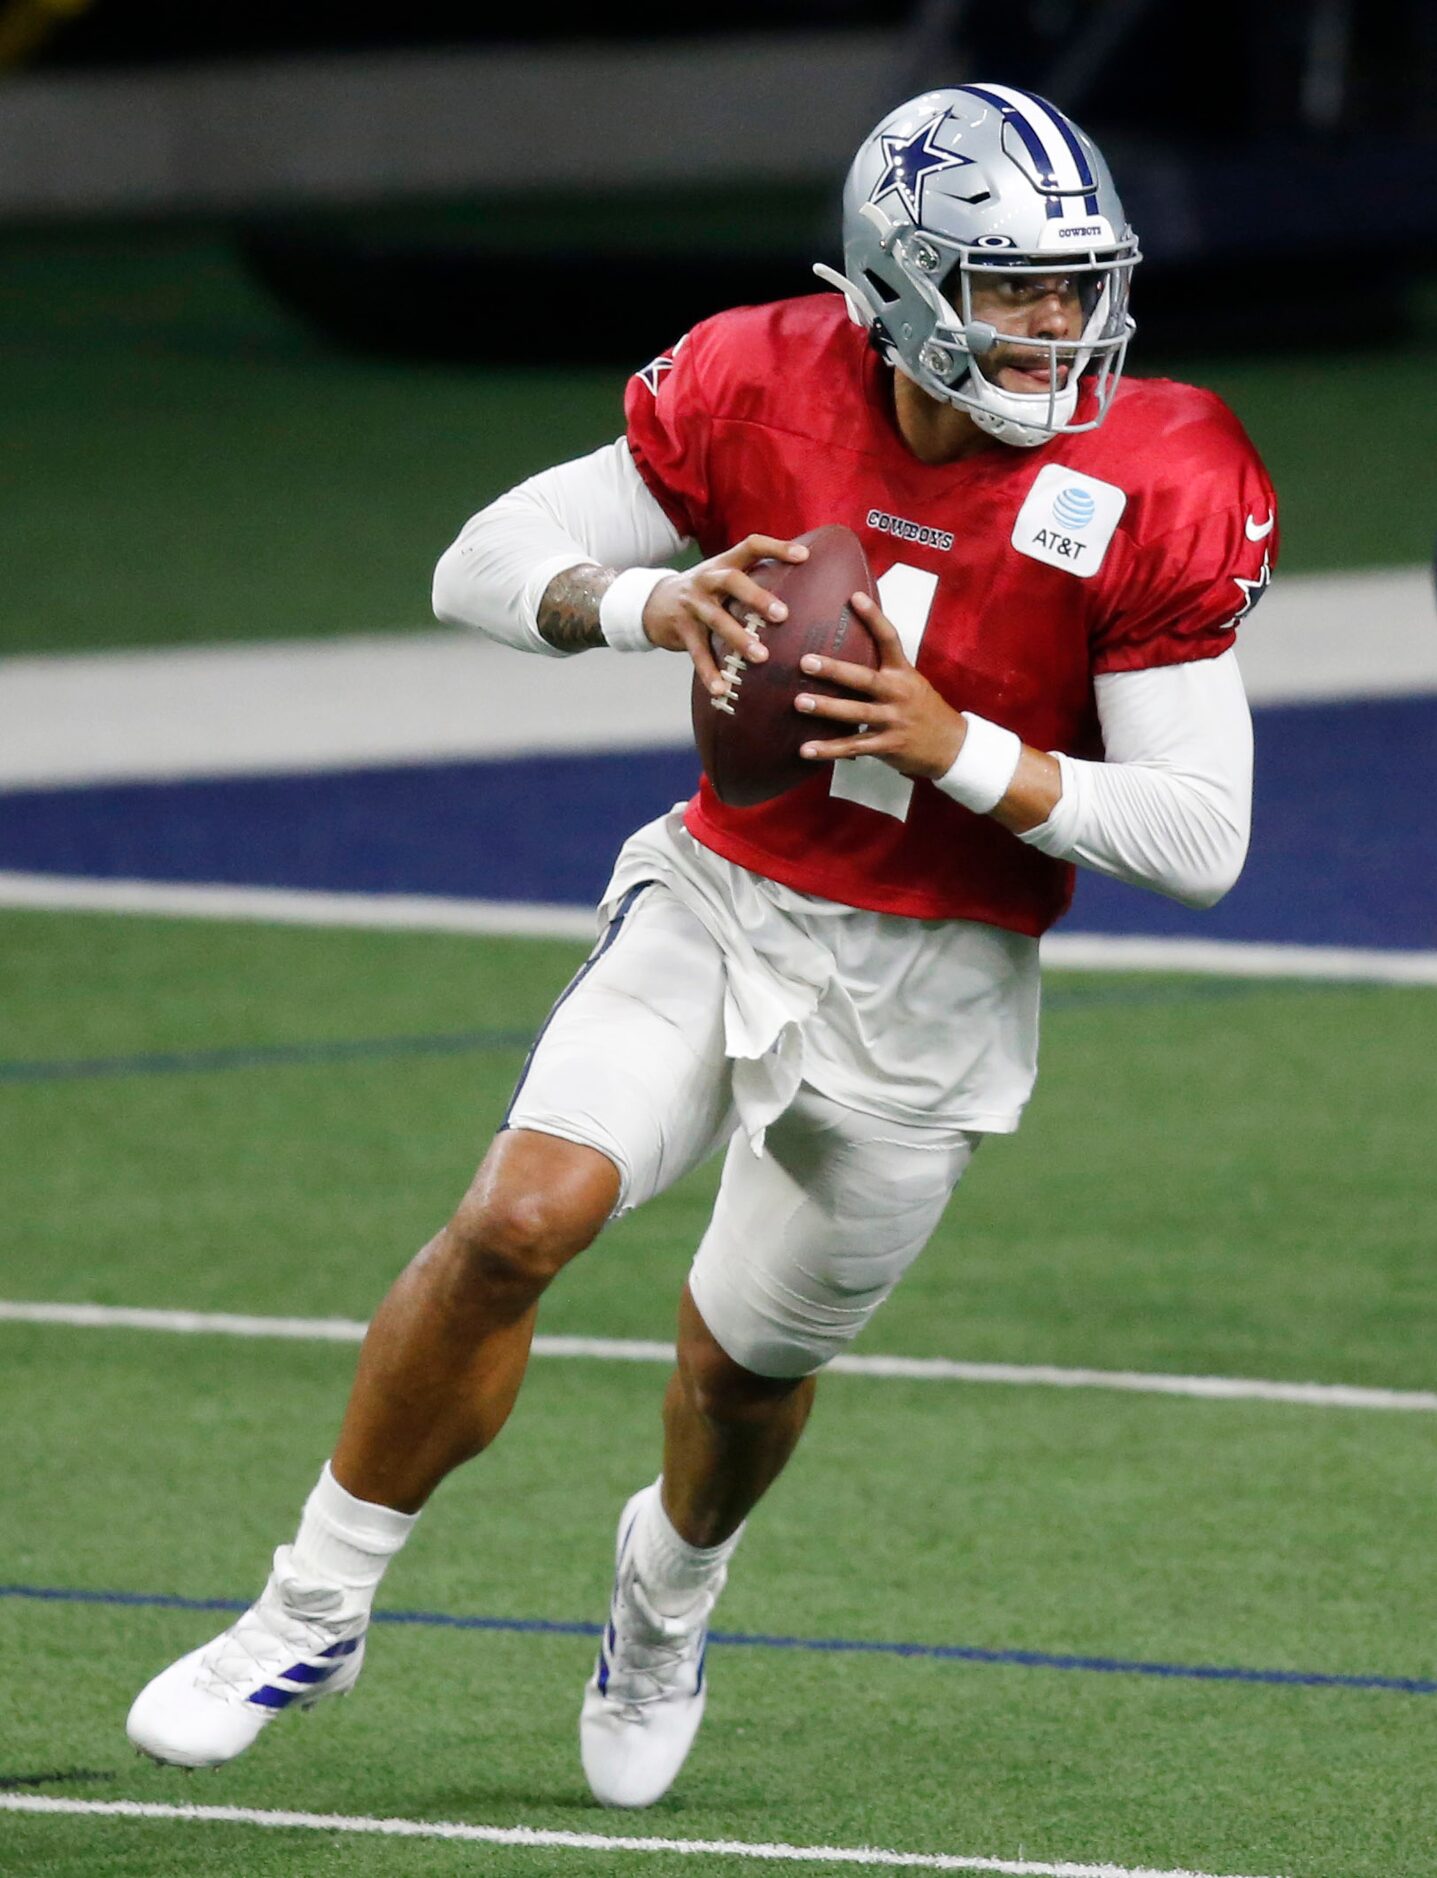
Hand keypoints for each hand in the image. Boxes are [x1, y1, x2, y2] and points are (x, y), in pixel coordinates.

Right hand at [641, 535, 808, 697]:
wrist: (655, 602)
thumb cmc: (705, 592)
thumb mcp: (723, 576)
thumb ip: (753, 578)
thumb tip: (803, 585)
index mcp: (723, 562)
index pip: (751, 546)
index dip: (777, 548)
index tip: (805, 557)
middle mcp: (707, 579)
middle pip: (732, 580)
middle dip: (757, 597)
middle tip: (782, 615)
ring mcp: (692, 604)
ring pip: (717, 619)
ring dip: (739, 638)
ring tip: (761, 658)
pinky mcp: (682, 629)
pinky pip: (697, 652)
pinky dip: (709, 672)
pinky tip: (721, 689)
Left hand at [794, 590, 964, 780]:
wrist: (951, 745)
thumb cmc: (923, 709)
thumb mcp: (910, 682)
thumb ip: (883, 667)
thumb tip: (849, 644)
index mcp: (902, 672)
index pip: (889, 639)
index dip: (873, 617)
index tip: (854, 597)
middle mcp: (898, 693)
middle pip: (864, 678)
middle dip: (834, 670)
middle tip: (805, 661)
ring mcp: (893, 720)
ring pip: (856, 713)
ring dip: (827, 708)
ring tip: (799, 702)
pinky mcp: (888, 746)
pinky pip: (854, 747)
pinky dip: (829, 750)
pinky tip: (805, 749)